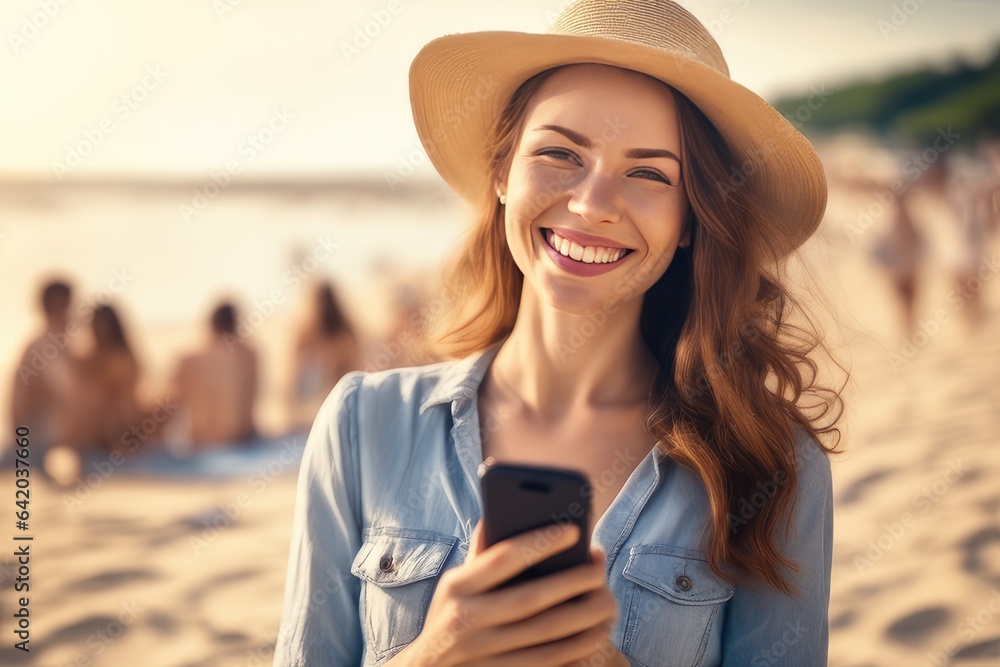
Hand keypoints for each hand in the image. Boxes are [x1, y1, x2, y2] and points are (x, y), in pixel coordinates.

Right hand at [390, 519, 618, 666]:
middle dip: (573, 581)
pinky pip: (548, 661)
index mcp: (456, 586)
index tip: (574, 530)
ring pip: (546, 633)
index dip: (540, 543)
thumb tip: (497, 513)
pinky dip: (577, 647)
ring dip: (585, 617)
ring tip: (608, 601)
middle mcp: (466, 619)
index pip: (502, 558)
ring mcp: (483, 652)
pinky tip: (596, 632)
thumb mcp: (455, 583)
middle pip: (531, 597)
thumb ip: (480, 554)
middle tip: (600, 568)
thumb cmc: (451, 615)